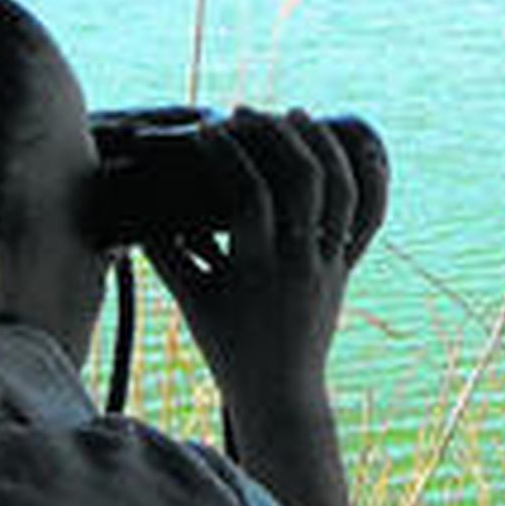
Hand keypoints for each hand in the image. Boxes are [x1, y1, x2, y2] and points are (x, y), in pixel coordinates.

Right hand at [142, 107, 385, 505]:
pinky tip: (353, 146)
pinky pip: (368, 217)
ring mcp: (329, 263)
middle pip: (302, 181)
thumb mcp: (191, 301)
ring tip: (295, 116)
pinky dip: (368, 178)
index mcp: (256, 270)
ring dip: (320, 145)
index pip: (248, 196)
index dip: (228, 156)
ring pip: (341, 190)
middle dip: (275, 136)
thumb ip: (164, 255)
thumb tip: (137, 213)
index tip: (206, 131)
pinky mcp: (347, 265)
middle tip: (247, 115)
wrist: (280, 390)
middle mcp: (299, 262)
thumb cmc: (228, 347)